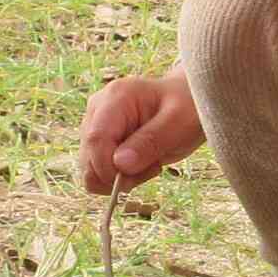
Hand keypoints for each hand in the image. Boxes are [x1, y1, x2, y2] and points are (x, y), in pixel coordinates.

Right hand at [77, 70, 204, 193]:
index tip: (134, 178)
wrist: (189, 103)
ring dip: (120, 178)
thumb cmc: (187, 107)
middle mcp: (98, 110)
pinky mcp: (99, 143)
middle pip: (88, 157)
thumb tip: (119, 164)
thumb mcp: (179, 123)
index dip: (108, 168)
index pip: (95, 139)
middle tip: (152, 168)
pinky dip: (120, 178)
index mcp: (116, 98)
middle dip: (117, 176)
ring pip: (90, 169)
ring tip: (150, 163)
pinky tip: (142, 165)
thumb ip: (150, 142)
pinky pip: (98, 172)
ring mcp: (95, 126)